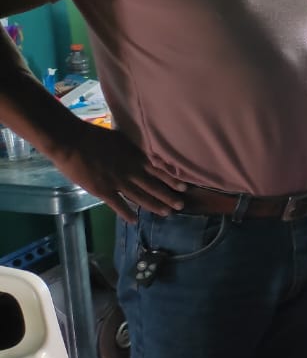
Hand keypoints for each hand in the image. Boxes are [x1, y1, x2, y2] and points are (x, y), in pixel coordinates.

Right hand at [46, 122, 187, 221]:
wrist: (72, 142)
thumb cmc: (94, 136)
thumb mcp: (121, 138)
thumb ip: (134, 148)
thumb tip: (144, 152)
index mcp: (135, 157)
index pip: (159, 170)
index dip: (172, 180)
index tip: (184, 187)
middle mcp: (130, 171)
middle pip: (153, 186)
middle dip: (168, 196)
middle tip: (181, 205)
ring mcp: (117, 182)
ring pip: (140, 197)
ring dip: (154, 206)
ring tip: (166, 213)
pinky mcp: (103, 190)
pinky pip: (117, 204)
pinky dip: (126, 213)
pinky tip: (135, 221)